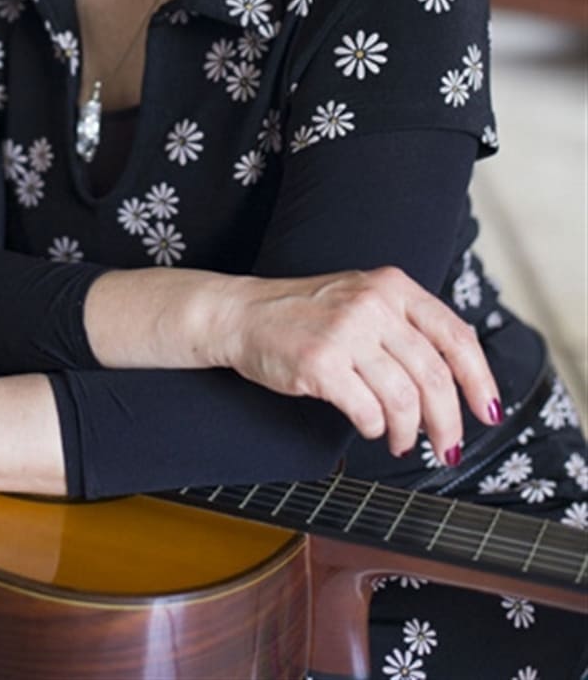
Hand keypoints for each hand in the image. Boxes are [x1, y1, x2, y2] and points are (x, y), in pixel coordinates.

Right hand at [217, 266, 500, 462]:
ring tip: (402, 441)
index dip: (480, 380)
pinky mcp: (321, 362)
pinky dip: (376, 428)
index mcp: (393, 286)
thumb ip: (408, 328)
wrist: (245, 313)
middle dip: (448, 423)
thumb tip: (456, 385)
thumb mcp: (365, 300)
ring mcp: (346, 332)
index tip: (489, 412)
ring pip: (404, 399)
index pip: (455, 336)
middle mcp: (373, 304)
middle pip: (434, 376)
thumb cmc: (308, 314)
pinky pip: (368, 411)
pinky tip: (370, 426)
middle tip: (447, 447)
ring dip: (409, 432)